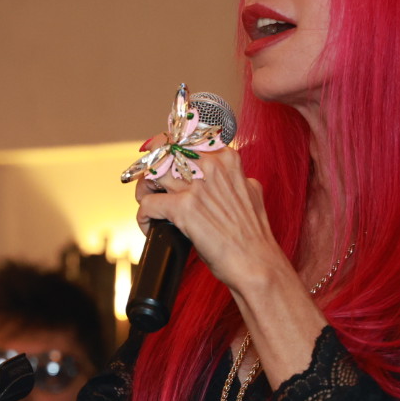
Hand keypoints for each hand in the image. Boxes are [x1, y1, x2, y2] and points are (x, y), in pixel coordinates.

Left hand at [133, 146, 283, 293]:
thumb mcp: (250, 191)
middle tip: (149, 185)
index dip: (166, 148)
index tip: (158, 159)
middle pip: (163, 153)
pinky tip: (150, 227)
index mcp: (226, 158)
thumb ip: (233, 177)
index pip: (185, 138)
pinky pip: (147, 204)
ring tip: (148, 206)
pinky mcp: (183, 208)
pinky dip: (143, 218)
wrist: (256, 262)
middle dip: (151, 169)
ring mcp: (196, 186)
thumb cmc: (252, 234)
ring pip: (151, 176)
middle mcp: (211, 166)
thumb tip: (222, 176)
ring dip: (143, 192)